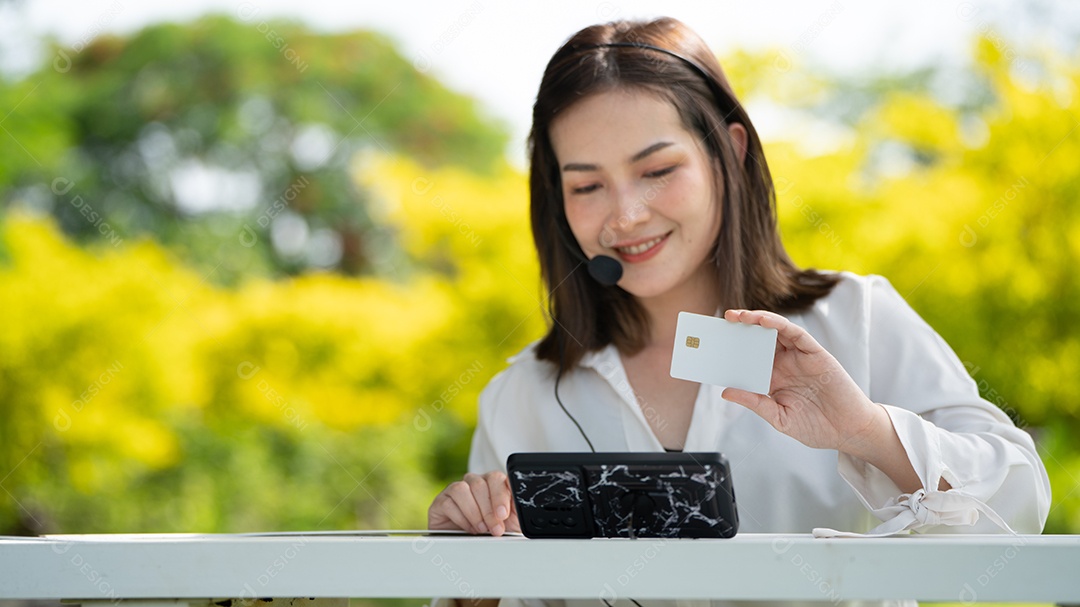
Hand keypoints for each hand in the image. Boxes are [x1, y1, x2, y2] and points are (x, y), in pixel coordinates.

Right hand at [428, 471, 520, 536]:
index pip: (497, 478)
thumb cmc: (493, 532)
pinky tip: (468, 528)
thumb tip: (523, 502)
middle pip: (480, 484)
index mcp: (493, 484)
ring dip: (474, 512)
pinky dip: (461, 518)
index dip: (500, 495)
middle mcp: (474, 483)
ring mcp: (456, 490)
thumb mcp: (512, 522)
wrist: (471, 547)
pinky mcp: (442, 501)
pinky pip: (449, 502)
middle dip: (489, 510)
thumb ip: (518, 509)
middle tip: (495, 529)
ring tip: (481, 529)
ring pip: (463, 489)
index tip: (503, 514)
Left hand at [720, 309, 887, 455]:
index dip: (731, 350)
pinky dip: (779, 324)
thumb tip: (725, 391)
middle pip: (758, 340)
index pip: (747, 359)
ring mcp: (799, 357)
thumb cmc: (816, 426)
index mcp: (773, 379)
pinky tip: (764, 321)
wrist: (848, 431)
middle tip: (721, 322)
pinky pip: (796, 334)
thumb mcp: (779, 417)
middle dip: (740, 329)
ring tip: (738, 316)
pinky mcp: (815, 353)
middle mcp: (784, 364)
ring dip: (756, 320)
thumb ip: (755, 402)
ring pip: (775, 332)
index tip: (711, 345)